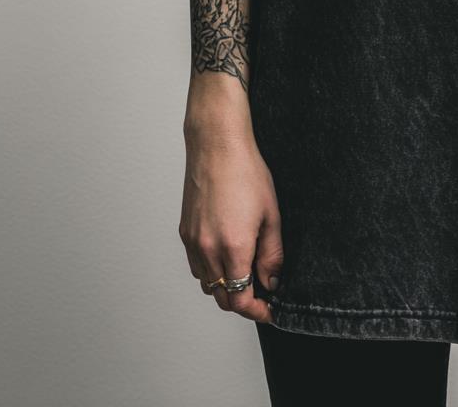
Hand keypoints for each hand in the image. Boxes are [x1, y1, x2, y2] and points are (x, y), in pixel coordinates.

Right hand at [179, 123, 283, 323]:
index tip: (269, 310)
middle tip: (262, 295)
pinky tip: (226, 257)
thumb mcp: (271, 214)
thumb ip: (272, 254)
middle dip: (243, 303)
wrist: (217, 146)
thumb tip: (272, 281)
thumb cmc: (246, 173)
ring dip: (226, 288)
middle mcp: (208, 250)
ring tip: (246, 273)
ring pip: (207, 284)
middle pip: (222, 298)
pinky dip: (211, 272)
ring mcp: (193, 242)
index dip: (256, 311)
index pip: (240, 299)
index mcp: (233, 247)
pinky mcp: (184, 233)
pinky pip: (196, 266)